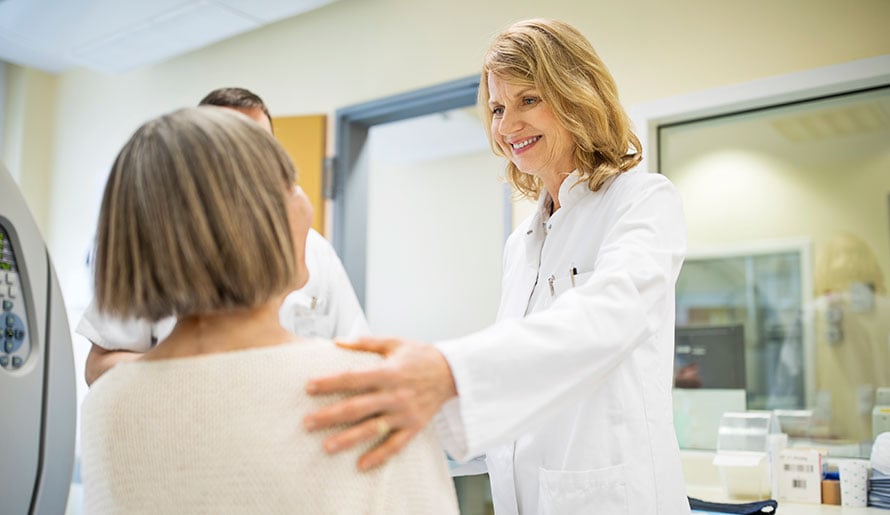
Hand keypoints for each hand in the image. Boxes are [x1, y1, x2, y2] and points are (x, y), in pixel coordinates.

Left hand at [303, 337, 456, 470]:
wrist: (452, 372)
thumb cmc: (420, 355)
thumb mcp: (394, 342)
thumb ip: (364, 342)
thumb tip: (336, 341)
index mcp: (388, 372)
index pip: (353, 378)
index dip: (330, 383)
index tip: (308, 387)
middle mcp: (395, 395)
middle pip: (357, 407)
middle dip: (330, 415)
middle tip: (307, 423)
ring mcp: (404, 413)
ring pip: (372, 429)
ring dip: (348, 439)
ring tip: (326, 447)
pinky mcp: (414, 426)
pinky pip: (395, 445)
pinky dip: (379, 456)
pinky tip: (361, 466)